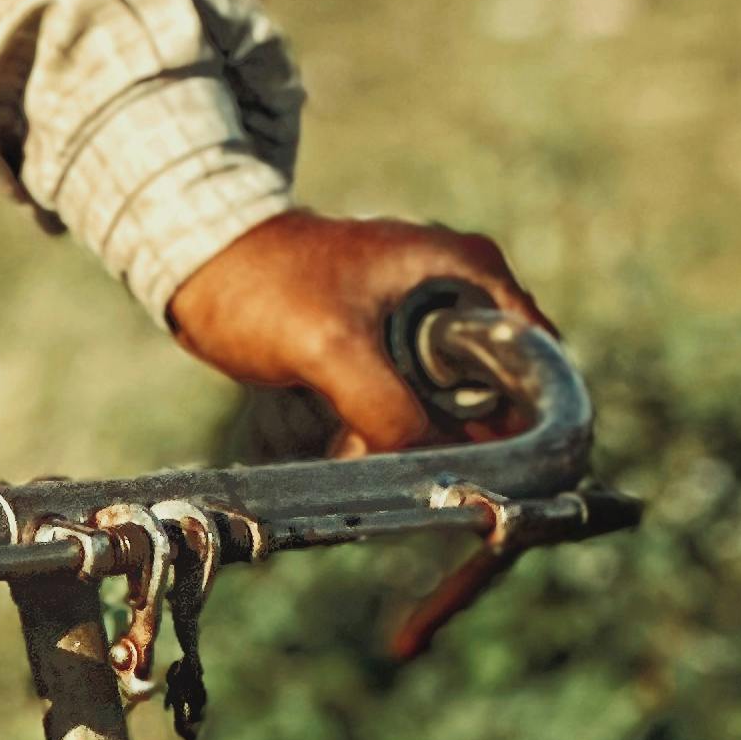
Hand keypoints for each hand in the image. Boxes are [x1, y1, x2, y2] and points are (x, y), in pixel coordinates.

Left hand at [166, 208, 550, 455]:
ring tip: (360, 445)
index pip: (539, 360)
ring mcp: (431, 321)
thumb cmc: (263, 284)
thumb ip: (389, 409)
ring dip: (426, 446)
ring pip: (462, 410)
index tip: (509, 475)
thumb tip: (437, 469)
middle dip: (470, 444)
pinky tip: (348, 444)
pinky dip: (397, 436)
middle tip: (429, 476)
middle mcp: (463, 291)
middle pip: (505, 393)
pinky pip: (423, 409)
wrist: (201, 263)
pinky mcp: (398, 349)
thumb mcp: (330, 348)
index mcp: (469, 270)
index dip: (532, 423)